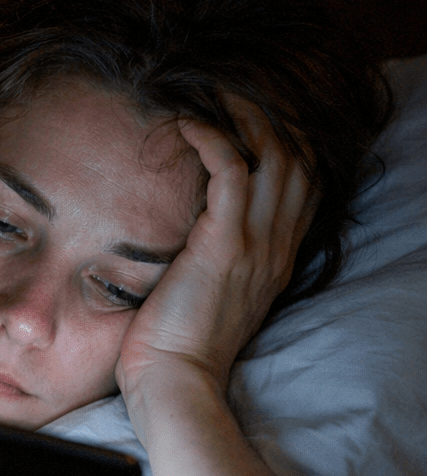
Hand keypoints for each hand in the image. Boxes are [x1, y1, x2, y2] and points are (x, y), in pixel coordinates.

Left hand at [116, 100, 313, 405]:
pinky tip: (187, 125)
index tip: (250, 120)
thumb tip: (193, 232)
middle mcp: (276, 248)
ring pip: (275, 157)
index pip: (303, 186)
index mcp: (275, 259)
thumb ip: (217, 260)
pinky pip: (233, 172)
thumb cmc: (177, 344)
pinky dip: (213, 140)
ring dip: (245, 117)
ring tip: (213, 96)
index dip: (285, 144)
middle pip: (299, 161)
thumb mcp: (210, 295)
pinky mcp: (225, 246)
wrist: (174, 381)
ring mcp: (257, 246)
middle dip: (271, 118)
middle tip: (232, 94)